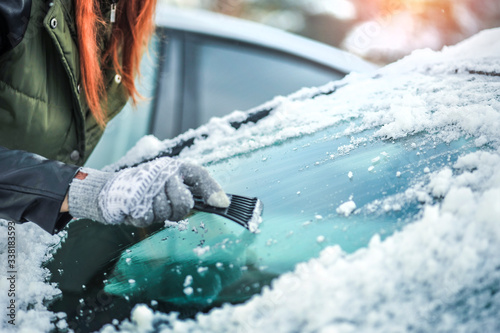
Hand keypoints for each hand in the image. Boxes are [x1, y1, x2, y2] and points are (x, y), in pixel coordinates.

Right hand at [67, 157, 228, 226]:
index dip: (212, 190)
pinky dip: (143, 217)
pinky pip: (148, 218)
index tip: (223, 204)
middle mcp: (164, 171)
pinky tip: (138, 207)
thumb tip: (222, 202)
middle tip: (164, 203)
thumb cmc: (148, 187)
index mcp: (175, 166)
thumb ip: (197, 190)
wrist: (112, 188)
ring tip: (148, 203)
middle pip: (184, 203)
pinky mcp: (134, 198)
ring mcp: (148, 184)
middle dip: (176, 210)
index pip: (200, 174)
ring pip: (166, 213)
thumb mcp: (172, 184)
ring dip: (157, 214)